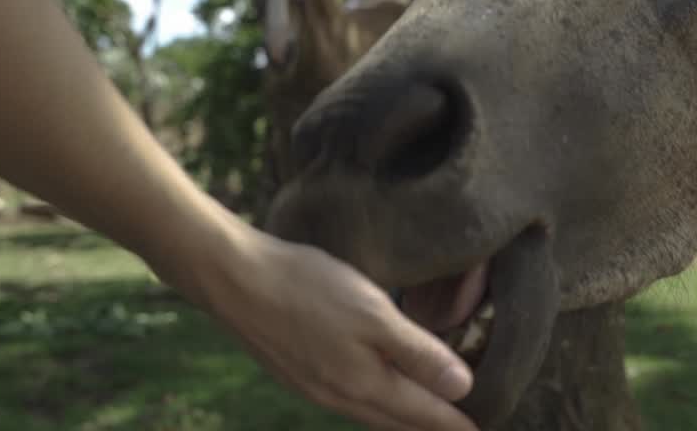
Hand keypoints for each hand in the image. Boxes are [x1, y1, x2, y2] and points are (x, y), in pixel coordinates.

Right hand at [195, 226, 480, 430]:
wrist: (235, 280)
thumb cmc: (307, 289)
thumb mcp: (373, 313)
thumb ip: (417, 353)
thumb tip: (462, 388)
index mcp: (365, 384)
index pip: (424, 413)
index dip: (455, 422)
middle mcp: (341, 396)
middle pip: (399, 421)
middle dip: (432, 426)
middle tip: (462, 427)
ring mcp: (316, 387)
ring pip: (374, 413)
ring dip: (404, 416)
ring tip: (427, 414)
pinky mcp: (299, 372)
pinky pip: (351, 400)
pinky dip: (377, 402)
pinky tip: (378, 389)